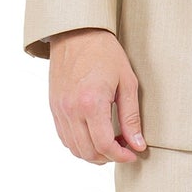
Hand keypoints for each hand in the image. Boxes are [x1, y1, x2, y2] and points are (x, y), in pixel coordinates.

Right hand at [47, 29, 146, 163]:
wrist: (76, 33)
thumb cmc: (104, 53)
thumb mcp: (127, 83)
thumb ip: (131, 117)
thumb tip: (137, 144)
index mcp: (91, 103)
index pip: (104, 145)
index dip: (121, 156)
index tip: (132, 154)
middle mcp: (71, 110)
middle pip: (88, 151)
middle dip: (108, 157)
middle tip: (124, 148)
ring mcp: (59, 110)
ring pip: (74, 148)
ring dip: (93, 154)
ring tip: (110, 143)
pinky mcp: (54, 107)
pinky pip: (64, 137)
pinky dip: (79, 144)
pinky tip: (94, 135)